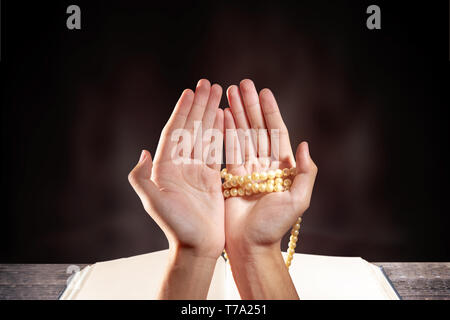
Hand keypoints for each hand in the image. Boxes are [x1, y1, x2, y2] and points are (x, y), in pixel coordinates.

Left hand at [128, 79, 224, 298]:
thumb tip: (143, 152)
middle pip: (190, 128)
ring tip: (218, 94)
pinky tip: (223, 117)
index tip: (190, 92)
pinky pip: (216, 149)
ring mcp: (196, 170)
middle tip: (209, 84)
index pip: (174, 132)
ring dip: (210, 114)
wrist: (197, 246)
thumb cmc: (177, 227)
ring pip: (204, 135)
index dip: (182, 111)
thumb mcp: (155, 202)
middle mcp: (180, 165)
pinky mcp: (211, 177)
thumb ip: (142, 178)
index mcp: (166, 167)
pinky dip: (219, 132)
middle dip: (199, 105)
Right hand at [223, 79, 317, 298]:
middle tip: (242, 84)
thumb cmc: (274, 226)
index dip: (270, 112)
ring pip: (241, 135)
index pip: (276, 132)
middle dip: (250, 106)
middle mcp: (265, 165)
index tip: (263, 92)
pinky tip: (221, 115)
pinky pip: (228, 149)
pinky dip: (224, 132)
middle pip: (257, 128)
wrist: (250, 244)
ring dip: (236, 113)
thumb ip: (306, 173)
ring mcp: (247, 169)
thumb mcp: (298, 200)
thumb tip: (304, 145)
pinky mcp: (232, 176)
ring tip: (229, 92)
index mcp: (282, 168)